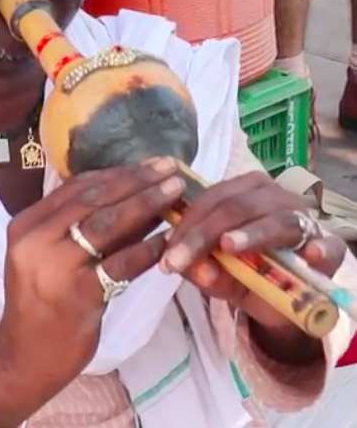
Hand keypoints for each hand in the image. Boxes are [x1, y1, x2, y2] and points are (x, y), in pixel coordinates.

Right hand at [0, 158, 185, 427]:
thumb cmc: (41, 302)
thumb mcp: (48, 256)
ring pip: (107, 224)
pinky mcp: (77, 295)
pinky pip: (120, 264)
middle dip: (136, 181)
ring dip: (146, 204)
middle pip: (94, 199)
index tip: (147, 164)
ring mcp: (54, 266)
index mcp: (27, 224)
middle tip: (170, 167)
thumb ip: (79, 227)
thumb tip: (134, 195)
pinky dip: (148, 248)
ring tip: (176, 192)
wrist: (22, 358)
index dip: (116, 173)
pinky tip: (170, 239)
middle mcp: (35, 239)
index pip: (77, 188)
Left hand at [159, 171, 346, 353]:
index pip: (210, 198)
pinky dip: (319, 248)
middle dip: (204, 234)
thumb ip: (202, 271)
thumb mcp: (215, 275)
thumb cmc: (244, 276)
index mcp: (242, 194)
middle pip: (236, 206)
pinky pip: (326, 244)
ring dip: (252, 233)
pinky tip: (309, 255)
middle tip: (180, 260)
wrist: (283, 301)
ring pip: (275, 218)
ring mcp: (303, 219)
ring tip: (229, 247)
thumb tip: (194, 269)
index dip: (186, 224)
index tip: (166, 253)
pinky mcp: (329, 247)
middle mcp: (273, 197)